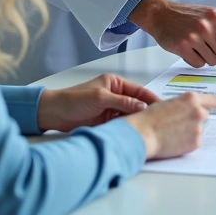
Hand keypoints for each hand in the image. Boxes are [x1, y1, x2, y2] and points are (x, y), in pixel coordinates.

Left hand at [37, 74, 158, 131]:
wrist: (53, 114)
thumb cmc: (72, 100)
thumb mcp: (100, 98)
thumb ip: (122, 101)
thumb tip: (142, 106)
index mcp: (115, 83)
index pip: (139, 90)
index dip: (151, 98)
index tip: (163, 106)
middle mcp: (115, 95)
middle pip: (137, 103)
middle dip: (147, 111)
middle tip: (159, 120)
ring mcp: (111, 109)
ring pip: (131, 115)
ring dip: (137, 121)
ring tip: (149, 127)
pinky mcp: (107, 122)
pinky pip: (122, 124)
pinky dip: (128, 127)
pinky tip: (135, 132)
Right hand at [124, 92, 215, 158]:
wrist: (143, 134)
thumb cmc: (150, 118)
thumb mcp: (168, 104)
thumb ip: (183, 106)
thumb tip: (188, 112)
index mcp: (191, 99)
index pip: (213, 100)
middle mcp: (199, 112)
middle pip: (203, 117)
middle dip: (193, 121)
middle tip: (177, 125)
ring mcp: (199, 128)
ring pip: (197, 131)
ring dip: (188, 133)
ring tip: (171, 133)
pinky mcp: (196, 142)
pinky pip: (194, 143)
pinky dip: (185, 143)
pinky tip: (173, 141)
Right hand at [130, 0, 215, 73]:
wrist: (160, 13)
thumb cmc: (186, 16)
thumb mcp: (208, 15)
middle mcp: (207, 26)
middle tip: (205, 43)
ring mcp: (194, 37)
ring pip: (212, 61)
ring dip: (205, 57)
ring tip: (194, 43)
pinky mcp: (182, 47)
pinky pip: (198, 64)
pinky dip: (194, 60)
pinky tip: (187, 49)